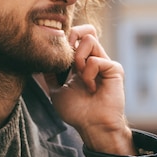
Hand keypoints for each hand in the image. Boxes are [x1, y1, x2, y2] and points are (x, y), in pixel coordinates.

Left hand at [45, 25, 134, 155]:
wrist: (92, 126)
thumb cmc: (76, 112)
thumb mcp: (56, 91)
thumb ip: (51, 75)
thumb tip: (42, 61)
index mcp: (82, 63)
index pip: (77, 37)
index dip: (65, 37)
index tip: (55, 50)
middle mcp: (94, 60)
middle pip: (86, 30)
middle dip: (72, 37)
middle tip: (65, 54)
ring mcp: (104, 63)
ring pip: (89, 39)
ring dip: (78, 57)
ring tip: (78, 76)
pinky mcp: (114, 69)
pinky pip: (96, 59)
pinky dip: (88, 74)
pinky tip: (90, 88)